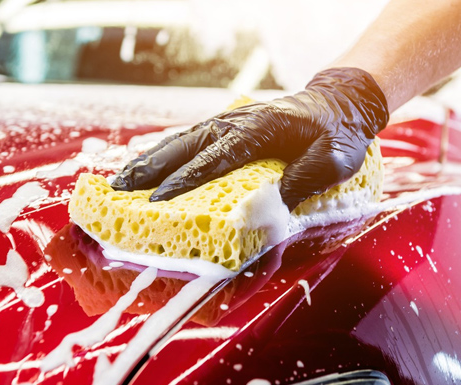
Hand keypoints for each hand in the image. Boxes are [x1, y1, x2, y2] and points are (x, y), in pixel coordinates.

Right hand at [110, 68, 388, 210]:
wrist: (340, 105)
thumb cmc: (338, 135)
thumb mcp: (334, 160)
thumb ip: (306, 179)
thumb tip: (273, 203)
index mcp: (260, 130)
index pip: (215, 159)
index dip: (185, 181)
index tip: (158, 200)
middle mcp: (236, 123)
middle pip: (185, 147)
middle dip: (151, 170)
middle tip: (120, 193)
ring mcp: (229, 122)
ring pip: (181, 142)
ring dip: (149, 163)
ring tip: (119, 185)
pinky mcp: (228, 129)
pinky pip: (190, 143)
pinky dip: (164, 156)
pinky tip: (146, 172)